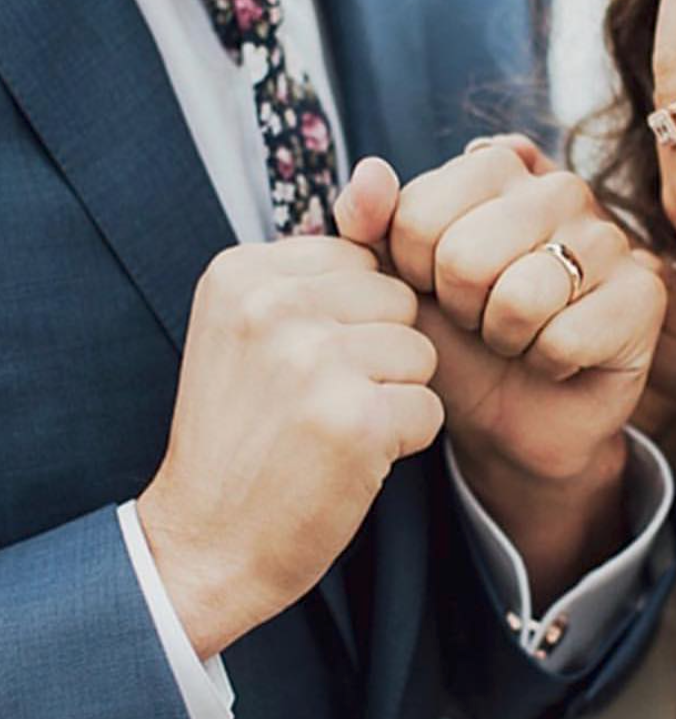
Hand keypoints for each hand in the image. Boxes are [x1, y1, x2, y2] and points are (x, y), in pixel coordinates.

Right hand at [137, 237, 442, 658]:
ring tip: (332, 428)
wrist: (203, 543)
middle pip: (398, 300)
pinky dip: (404, 442)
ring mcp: (312, 360)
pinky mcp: (353, 418)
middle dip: (380, 354)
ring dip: (394, 397)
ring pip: (420, 353)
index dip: (354, 319)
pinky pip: (429, 407)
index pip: (361, 260)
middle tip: (318, 401)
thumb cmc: (242, 433)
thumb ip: (319, 261)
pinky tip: (349, 460)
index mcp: (242, 271)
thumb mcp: (255, 328)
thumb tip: (377, 175)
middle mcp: (273, 304)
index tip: (303, 363)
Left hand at [335, 144, 666, 598]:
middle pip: (466, 256)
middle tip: (481, 319)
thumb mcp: (397, 281)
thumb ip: (369, 223)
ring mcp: (610, 235)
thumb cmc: (455, 340)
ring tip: (519, 336)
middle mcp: (559, 187)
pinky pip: (567, 337)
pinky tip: (559, 357)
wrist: (511, 418)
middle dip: (460, 309)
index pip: (418, 213)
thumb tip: (371, 172)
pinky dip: (549, 365)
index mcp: (496, 168)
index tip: (437, 287)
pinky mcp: (645, 291)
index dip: (413, 273)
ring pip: (522, 296)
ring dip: (505, 339)